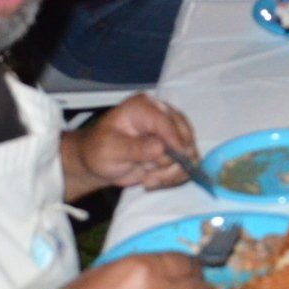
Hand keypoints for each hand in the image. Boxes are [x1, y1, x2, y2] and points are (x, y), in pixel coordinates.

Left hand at [65, 95, 197, 195]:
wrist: (99, 163)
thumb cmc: (99, 150)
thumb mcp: (110, 149)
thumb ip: (135, 148)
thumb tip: (160, 148)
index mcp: (143, 107)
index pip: (166, 120)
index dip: (175, 139)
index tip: (179, 158)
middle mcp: (162, 116)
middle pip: (185, 135)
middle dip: (173, 160)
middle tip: (151, 176)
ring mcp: (171, 134)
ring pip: (189, 154)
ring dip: (171, 173)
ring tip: (148, 181)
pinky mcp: (175, 151)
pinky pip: (186, 166)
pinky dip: (173, 178)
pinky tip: (152, 181)